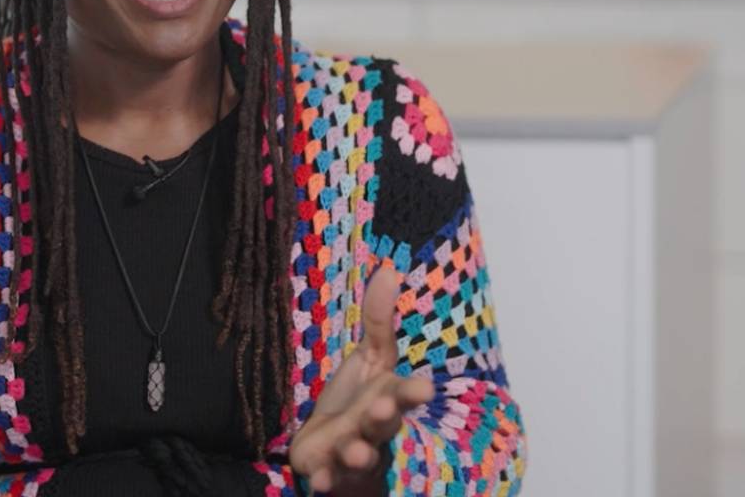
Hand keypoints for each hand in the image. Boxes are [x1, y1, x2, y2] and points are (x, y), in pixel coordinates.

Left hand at [290, 267, 434, 495]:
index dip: (410, 392)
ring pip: (360, 455)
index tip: (423, 387)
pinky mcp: (330, 473)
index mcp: (388, 398)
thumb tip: (390, 269)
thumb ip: (379, 321)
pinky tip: (320, 482)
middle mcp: (376, 429)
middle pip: (384, 425)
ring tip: (357, 452)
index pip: (403, 394)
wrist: (332, 447)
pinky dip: (327, 482)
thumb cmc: (356, 402)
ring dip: (359, 453)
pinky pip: (330, 481)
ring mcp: (355, 454)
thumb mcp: (369, 359)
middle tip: (383, 410)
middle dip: (384, 418)